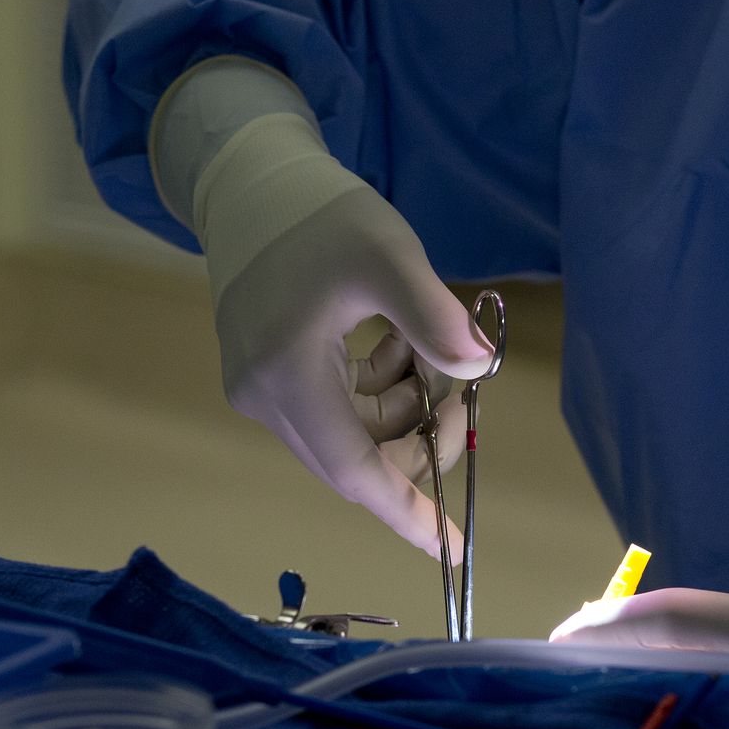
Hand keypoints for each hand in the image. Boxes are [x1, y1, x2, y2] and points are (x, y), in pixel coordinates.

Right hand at [213, 184, 493, 558]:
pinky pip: (337, 410)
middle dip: (419, 439)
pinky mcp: (266, 375)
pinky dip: (378, 390)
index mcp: (287, 377)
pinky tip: (394, 341)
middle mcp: (264, 398)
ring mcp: (260, 390)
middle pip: (357, 459)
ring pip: (352, 434)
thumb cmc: (318, 210)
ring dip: (402, 407)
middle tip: (463, 391)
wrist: (249, 180)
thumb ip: (434, 318)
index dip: (408, 511)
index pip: (355, 472)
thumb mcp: (387, 254)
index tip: (452, 548)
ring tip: (425, 344)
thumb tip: (478, 369)